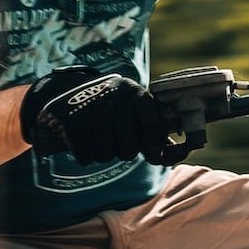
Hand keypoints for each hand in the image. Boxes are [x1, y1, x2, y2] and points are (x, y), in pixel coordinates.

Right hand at [18, 68, 169, 163]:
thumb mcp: (136, 115)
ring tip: (100, 140)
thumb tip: (182, 152)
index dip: (153, 144)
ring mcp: (90, 106)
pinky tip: (84, 143)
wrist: (66, 97)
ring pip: (106, 154)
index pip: (154, 126)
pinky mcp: (69, 120)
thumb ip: (159, 136)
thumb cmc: (113, 113)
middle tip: (117, 141)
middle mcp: (114, 96)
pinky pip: (85, 156)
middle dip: (124, 151)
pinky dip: (85, 156)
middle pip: (129, 147)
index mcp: (134, 92)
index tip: (150, 151)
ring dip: (104, 155)